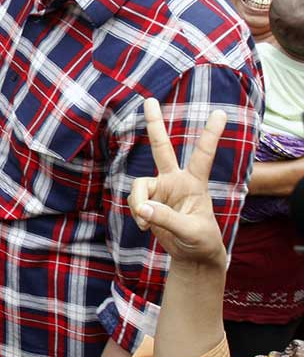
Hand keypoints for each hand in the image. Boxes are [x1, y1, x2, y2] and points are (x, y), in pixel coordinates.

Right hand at [128, 98, 227, 267]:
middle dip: (154, 124)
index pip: (202, 155)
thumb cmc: (201, 240)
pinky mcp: (149, 202)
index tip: (220, 113)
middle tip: (149, 100)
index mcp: (194, 183)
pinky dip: (137, 213)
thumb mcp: (190, 230)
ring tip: (144, 221)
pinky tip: (144, 226)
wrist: (192, 256)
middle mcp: (176, 180)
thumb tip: (142, 208)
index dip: (210, 134)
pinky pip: (135, 201)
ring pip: (139, 185)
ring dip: (138, 202)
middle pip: (161, 148)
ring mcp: (161, 190)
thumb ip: (165, 218)